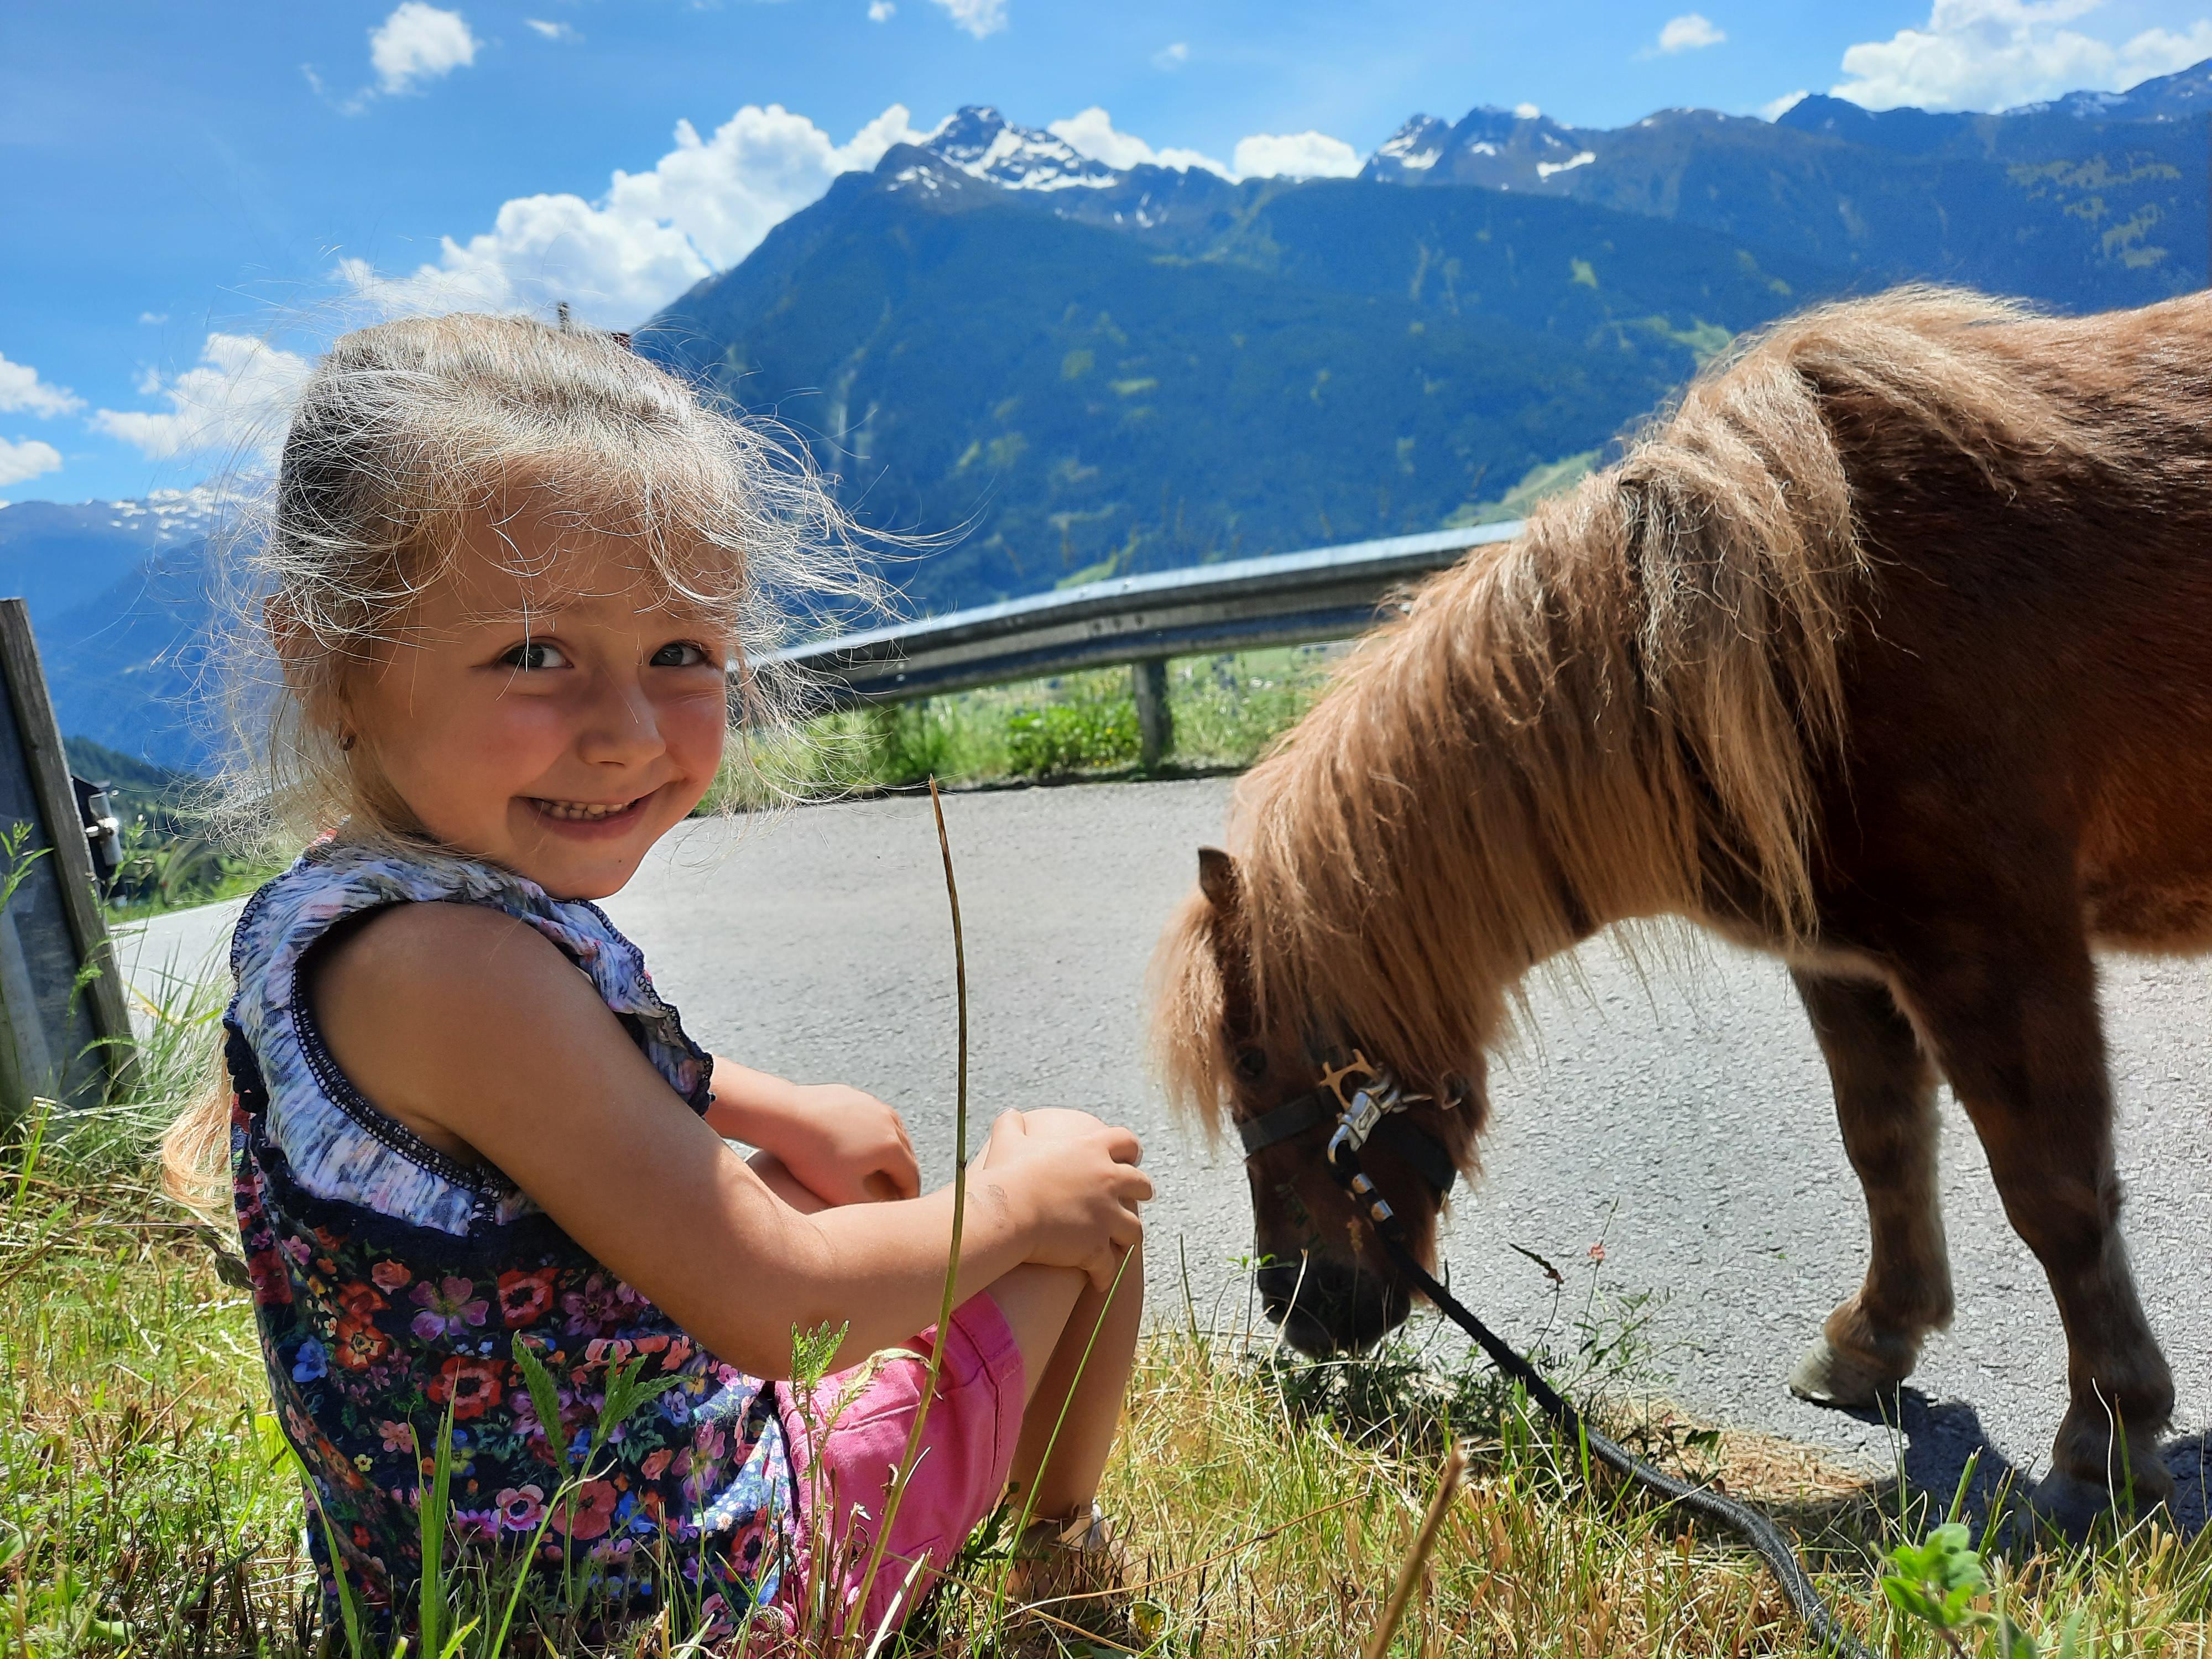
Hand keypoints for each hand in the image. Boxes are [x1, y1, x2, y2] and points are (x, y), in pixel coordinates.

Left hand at [757, 1084, 920, 1206]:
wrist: (783, 1117)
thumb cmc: (812, 1158)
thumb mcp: (842, 1193)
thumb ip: (869, 1208)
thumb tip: (886, 1215)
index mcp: (892, 1146)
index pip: (911, 1176)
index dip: (909, 1195)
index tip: (903, 1206)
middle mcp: (889, 1120)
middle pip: (906, 1152)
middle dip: (903, 1173)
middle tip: (897, 1189)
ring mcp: (872, 1103)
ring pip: (890, 1131)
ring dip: (890, 1150)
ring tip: (880, 1166)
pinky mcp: (854, 1095)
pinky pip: (870, 1117)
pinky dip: (870, 1133)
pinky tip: (857, 1144)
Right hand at [977, 1109, 1150, 1289]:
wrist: (1007, 1213)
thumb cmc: (1006, 1175)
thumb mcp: (1008, 1141)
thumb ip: (1011, 1124)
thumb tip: (1009, 1113)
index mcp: (1091, 1150)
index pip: (1127, 1141)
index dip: (1130, 1151)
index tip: (1129, 1158)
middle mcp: (1108, 1180)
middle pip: (1141, 1184)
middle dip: (1140, 1192)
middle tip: (1134, 1199)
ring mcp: (1106, 1216)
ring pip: (1134, 1228)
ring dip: (1128, 1235)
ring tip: (1121, 1244)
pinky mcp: (1097, 1247)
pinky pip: (1109, 1267)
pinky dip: (1105, 1275)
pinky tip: (1099, 1280)